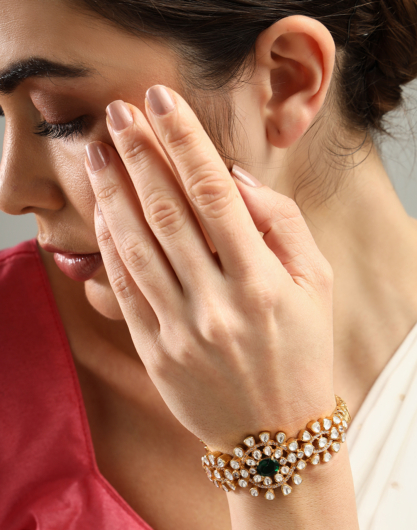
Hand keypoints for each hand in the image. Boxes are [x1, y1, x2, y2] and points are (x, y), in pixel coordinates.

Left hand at [85, 85, 335, 453]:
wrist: (275, 434)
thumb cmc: (302, 351)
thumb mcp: (317, 284)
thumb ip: (282, 224)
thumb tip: (235, 177)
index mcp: (263, 282)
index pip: (215, 195)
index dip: (186, 143)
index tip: (164, 103)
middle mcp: (218, 304)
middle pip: (168, 212)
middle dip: (139, 155)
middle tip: (118, 113)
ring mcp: (181, 330)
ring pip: (137, 247)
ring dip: (112, 193)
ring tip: (97, 152)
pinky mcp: (156, 351)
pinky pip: (124, 289)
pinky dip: (109, 245)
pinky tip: (101, 209)